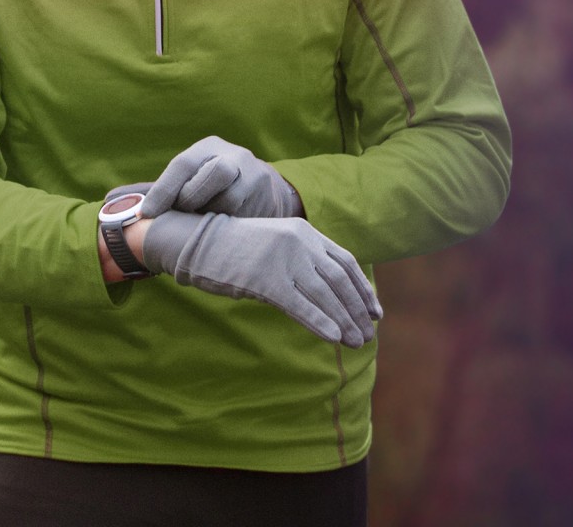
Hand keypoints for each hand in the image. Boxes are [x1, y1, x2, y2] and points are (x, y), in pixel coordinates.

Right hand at [139, 212, 381, 346]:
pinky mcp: (266, 279)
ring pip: (325, 296)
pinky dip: (321, 323)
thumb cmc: (234, 247)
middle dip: (357, 311)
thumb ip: (302, 259)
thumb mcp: (275, 243)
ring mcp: (282, 259)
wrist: (196, 240)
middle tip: (368, 334)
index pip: (345, 262)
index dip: (364, 289)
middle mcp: (299, 241)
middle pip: (340, 281)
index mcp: (304, 231)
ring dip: (345, 322)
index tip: (375, 312)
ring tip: (357, 342)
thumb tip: (330, 293)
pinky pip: (301, 306)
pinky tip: (333, 338)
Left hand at [142, 136, 301, 217]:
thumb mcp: (190, 174)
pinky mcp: (267, 198)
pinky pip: (243, 217)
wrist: (261, 185)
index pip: (184, 164)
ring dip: (209, 215)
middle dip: (192, 197)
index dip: (164, 190)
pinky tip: (219, 227)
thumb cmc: (210, 182)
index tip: (147, 214)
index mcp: (209, 147)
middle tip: (182, 212)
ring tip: (200, 220)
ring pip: (230, 199)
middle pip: (216, 172)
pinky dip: (225, 225)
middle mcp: (235, 156)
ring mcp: (254, 177)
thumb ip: (160, 188)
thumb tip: (117, 201)